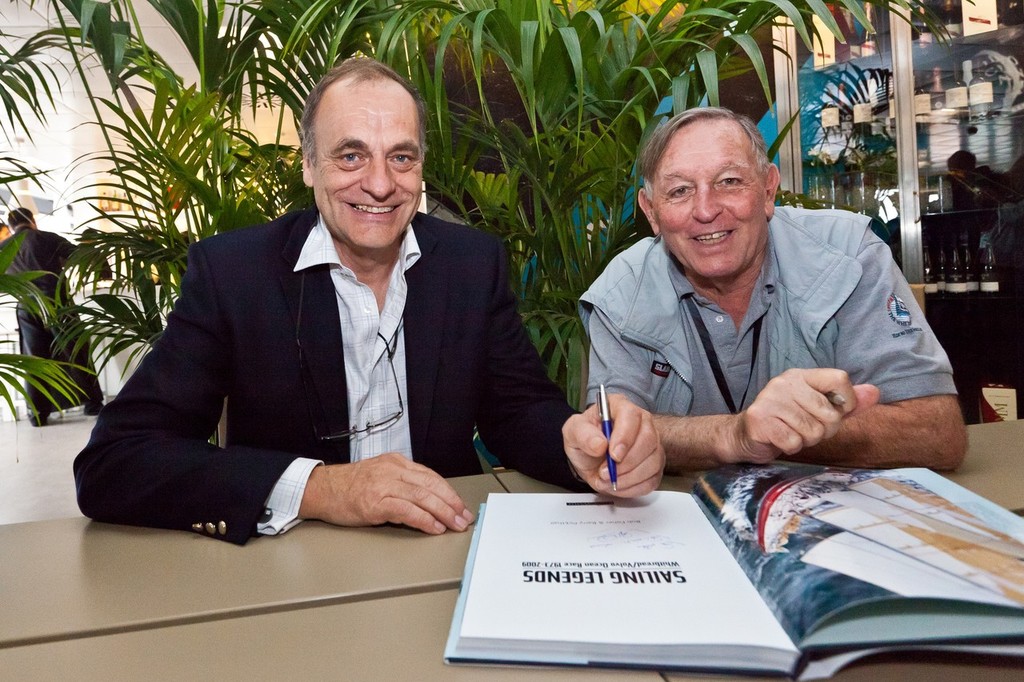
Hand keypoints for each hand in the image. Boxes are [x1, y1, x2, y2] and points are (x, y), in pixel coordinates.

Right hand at [298, 453, 473, 533]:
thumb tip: (429, 500)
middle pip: (431, 486)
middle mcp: (392, 471)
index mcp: (396, 463)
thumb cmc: (349, 486)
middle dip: (452, 503)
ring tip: (455, 524)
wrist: (322, 489)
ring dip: (443, 512)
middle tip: (464, 517)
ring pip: (422, 497)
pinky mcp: (375, 503)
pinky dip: (424, 520)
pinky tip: (434, 527)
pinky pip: (406, 511)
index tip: (461, 505)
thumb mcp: (380, 475)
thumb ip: (402, 482)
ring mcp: (384, 486)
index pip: (431, 476)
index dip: (449, 492)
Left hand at [563, 393, 663, 495]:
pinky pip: (651, 480)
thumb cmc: (585, 439)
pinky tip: (618, 485)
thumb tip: (599, 444)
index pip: (631, 416)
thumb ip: (583, 435)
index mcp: (620, 407)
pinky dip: (633, 488)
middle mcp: (641, 422)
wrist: (589, 457)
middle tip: (606, 472)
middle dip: (626, 462)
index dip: (624, 437)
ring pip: (653, 462)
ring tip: (608, 480)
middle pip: (648, 440)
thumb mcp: (573, 432)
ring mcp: (652, 444)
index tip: (613, 455)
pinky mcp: (654, 465)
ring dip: (628, 477)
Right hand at [729, 368, 878, 462]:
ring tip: (791, 433)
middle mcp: (785, 382)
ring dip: (806, 440)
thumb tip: (875, 392)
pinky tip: (780, 440)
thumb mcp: (818, 410)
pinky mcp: (760, 419)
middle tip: (806, 428)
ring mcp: (771, 399)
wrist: (745, 435)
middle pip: (830, 413)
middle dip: (823, 430)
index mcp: (802, 376)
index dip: (847, 401)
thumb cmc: (786, 422)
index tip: (836, 412)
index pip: (840, 379)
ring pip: (812, 431)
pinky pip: (794, 442)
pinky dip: (791, 447)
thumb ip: (846, 403)